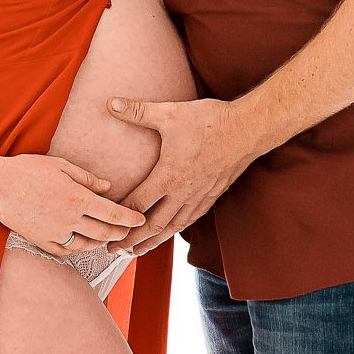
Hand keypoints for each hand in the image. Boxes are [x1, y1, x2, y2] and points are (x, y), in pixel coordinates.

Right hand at [0, 153, 144, 253]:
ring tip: (109, 237)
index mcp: (77, 199)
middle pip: (104, 233)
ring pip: (87, 245)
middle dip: (121, 233)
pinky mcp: (42, 242)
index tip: (141, 219)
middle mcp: (69, 220)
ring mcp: (55, 234)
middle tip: (130, 231)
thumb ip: (87, 179)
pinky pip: (67, 251)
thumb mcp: (61, 166)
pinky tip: (84, 243)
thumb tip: (108, 188)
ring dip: (102, 242)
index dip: (130, 219)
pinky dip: (79, 248)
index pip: (113, 214)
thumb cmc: (27, 170)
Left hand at [100, 97, 259, 257]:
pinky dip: (177, 230)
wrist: (247, 129)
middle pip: (153, 225)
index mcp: (169, 176)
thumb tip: (110, 103)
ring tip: (139, 250)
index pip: (138, 204)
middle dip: (132, 240)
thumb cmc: (209, 121)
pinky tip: (172, 231)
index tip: (106, 225)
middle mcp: (183, 192)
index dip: (119, 216)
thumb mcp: (169, 113)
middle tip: (115, 250)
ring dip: (154, 240)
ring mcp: (199, 196)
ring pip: (173, 227)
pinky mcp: (212, 195)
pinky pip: (191, 219)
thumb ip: (138, 111)